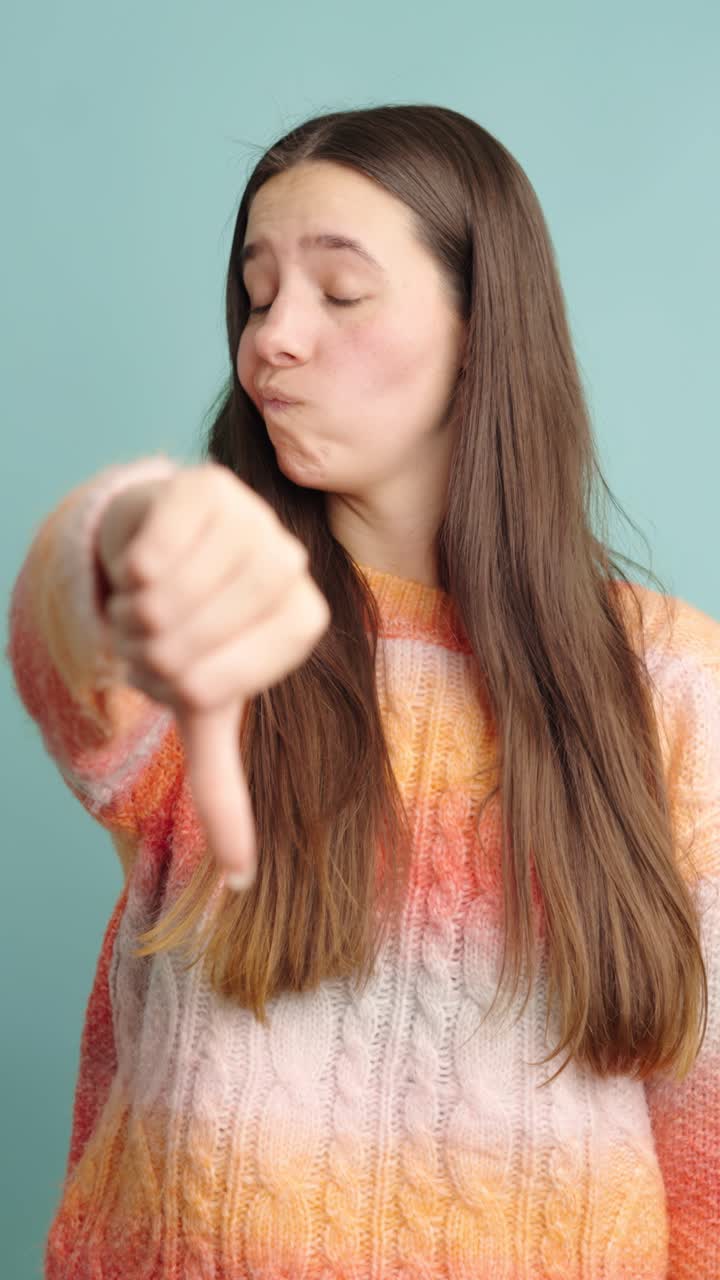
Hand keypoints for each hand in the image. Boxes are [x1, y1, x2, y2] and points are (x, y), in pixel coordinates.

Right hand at [96, 461, 330, 886]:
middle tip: (151, 630)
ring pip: (164, 597)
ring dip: (130, 607)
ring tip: (147, 596)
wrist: (166, 543)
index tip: (175, 666)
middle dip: (143, 647)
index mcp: (305, 626)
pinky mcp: (212, 485)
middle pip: (182, 643)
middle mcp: (294, 568)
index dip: (169, 684)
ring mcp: (258, 521)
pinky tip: (145, 559)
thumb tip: (240, 879)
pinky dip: (129, 567)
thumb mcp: (208, 708)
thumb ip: (224, 788)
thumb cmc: (195, 629)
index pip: (211, 687)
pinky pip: (155, 547)